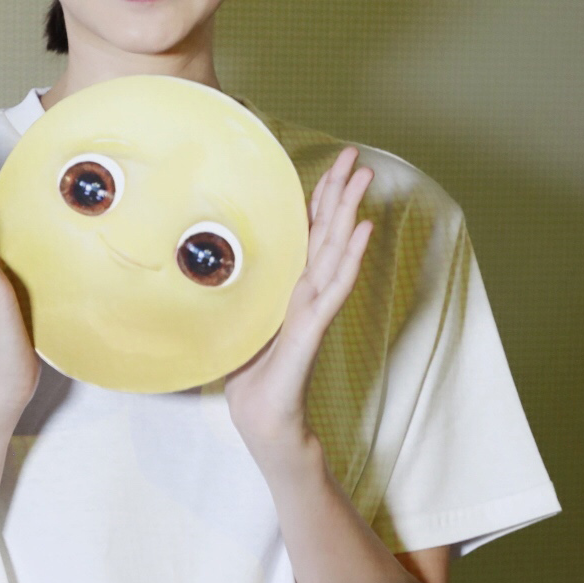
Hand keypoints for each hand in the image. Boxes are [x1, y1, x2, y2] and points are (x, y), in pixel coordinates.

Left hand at [224, 147, 373, 462]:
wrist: (267, 427)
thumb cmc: (255, 383)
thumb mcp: (240, 328)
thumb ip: (244, 299)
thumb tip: (220, 270)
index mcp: (291, 291)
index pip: (309, 236)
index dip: (321, 200)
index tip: (332, 165)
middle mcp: (307, 296)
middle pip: (328, 236)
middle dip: (341, 194)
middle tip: (357, 155)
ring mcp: (313, 313)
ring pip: (336, 255)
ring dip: (350, 215)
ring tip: (363, 180)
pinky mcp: (311, 334)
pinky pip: (332, 291)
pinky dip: (350, 260)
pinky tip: (362, 234)